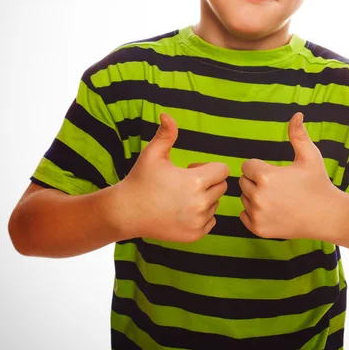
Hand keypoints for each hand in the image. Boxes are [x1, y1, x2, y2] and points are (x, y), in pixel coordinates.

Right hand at [117, 113, 228, 242]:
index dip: (208, 167)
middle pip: (221, 187)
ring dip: (205, 199)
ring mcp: (198, 221)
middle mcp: (201, 203)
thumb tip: (167, 114)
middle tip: (185, 183)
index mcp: (196, 182)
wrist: (126, 212)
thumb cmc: (140, 180)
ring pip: (215, 204)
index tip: (191, 169)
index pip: (223, 171)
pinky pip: (211, 221)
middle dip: (208, 182)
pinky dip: (201, 216)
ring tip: (181, 197)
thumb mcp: (153, 154)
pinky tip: (182, 211)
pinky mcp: (195, 235)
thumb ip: (166, 134)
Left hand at [238, 112, 336, 238]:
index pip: (247, 166)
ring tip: (277, 198)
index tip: (277, 173)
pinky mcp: (258, 229)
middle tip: (278, 186)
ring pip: (244, 199)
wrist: (328, 216)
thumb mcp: (310, 155)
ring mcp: (257, 214)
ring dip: (254, 197)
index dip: (261, 167)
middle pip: (243, 182)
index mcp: (265, 175)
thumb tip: (297, 114)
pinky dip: (254, 213)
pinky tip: (273, 210)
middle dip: (257, 181)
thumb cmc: (318, 183)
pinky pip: (244, 216)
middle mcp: (258, 196)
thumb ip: (298, 134)